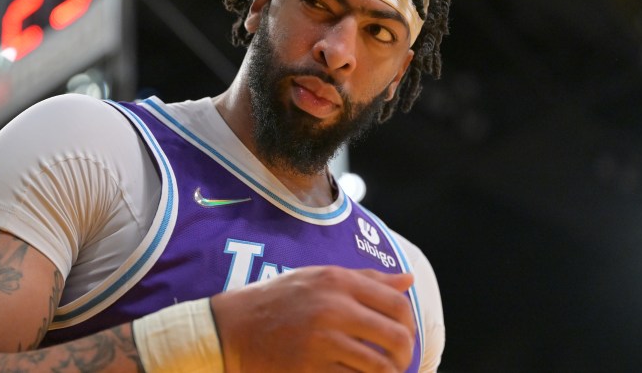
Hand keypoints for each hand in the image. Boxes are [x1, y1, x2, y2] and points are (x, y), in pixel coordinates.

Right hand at [210, 265, 415, 372]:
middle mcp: (332, 308)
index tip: (403, 337)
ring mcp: (321, 341)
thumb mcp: (318, 278)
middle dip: (405, 356)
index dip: (410, 325)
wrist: (230, 328)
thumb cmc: (277, 300)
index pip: (398, 304)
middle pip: (397, 337)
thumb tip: (408, 280)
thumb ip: (366, 279)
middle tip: (396, 362)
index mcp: (337, 281)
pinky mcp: (309, 369)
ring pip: (380, 367)